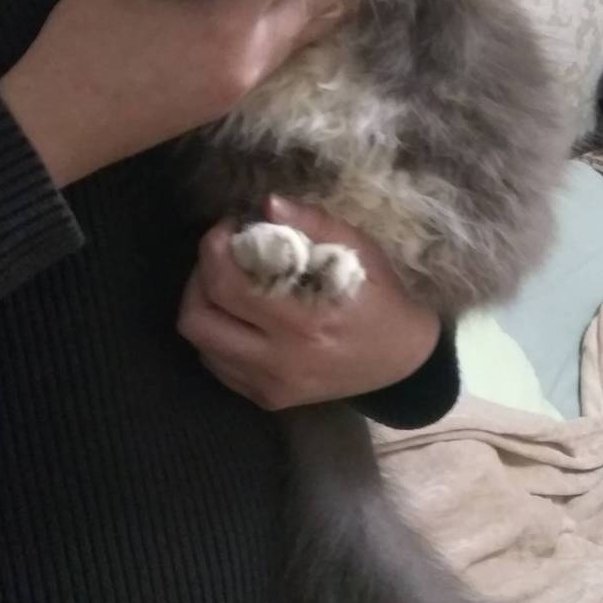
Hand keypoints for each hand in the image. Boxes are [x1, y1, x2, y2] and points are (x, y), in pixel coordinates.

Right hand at [0, 0, 398, 187]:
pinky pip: (285, 51)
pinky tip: (318, 9)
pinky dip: (308, 23)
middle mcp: (250, 55)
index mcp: (225, 22)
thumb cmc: (81, 48)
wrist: (59, 128)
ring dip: (338, 1)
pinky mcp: (232, 96)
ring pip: (305, 33)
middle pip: (315, 4)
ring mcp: (245, 81)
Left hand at [176, 197, 440, 409]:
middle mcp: (281, 359)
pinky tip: (238, 318)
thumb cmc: (381, 298)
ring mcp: (271, 385)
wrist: (404, 361)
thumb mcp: (360, 251)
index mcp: (305, 320)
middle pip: (198, 319)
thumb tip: (267, 203)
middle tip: (220, 257)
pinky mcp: (268, 399)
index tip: (229, 229)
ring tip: (224, 286)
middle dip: (199, 277)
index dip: (214, 248)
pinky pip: (218, 367)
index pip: (227, 285)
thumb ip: (315, 223)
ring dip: (202, 307)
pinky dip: (216, 338)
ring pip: (200, 345)